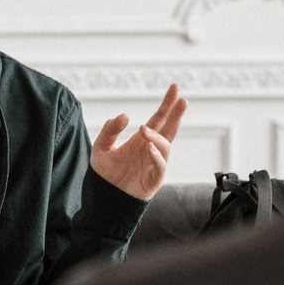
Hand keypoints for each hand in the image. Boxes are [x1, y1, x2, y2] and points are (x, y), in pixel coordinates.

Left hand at [90, 84, 186, 200]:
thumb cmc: (105, 173)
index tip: (174, 88)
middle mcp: (151, 149)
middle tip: (183, 101)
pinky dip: (156, 156)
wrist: (104, 197)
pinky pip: (160, 167)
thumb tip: (125, 115)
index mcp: (141, 139)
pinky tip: (148, 147)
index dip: (167, 104)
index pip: (158, 118)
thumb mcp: (101, 147)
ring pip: (165, 146)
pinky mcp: (154, 179)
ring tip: (143, 131)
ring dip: (156, 137)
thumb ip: (110, 130)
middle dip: (176, 115)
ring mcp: (154, 164)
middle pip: (169, 129)